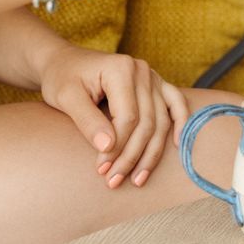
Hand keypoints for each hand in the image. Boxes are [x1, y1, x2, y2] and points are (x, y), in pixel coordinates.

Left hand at [39, 46, 189, 188]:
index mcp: (121, 68)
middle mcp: (141, 70)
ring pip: (161, 121)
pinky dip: (180, 124)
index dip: (116, 147)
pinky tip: (175, 145)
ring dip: (151, 153)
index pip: (127, 117)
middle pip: (146, 122)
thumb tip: (108, 148)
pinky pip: (176, 104)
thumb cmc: (63, 78)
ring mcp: (152, 77)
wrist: (65, 62)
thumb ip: (87, 121)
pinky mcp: (156, 84)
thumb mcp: (66, 97)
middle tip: (113, 181)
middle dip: (131, 156)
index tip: (101, 169)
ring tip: (136, 179)